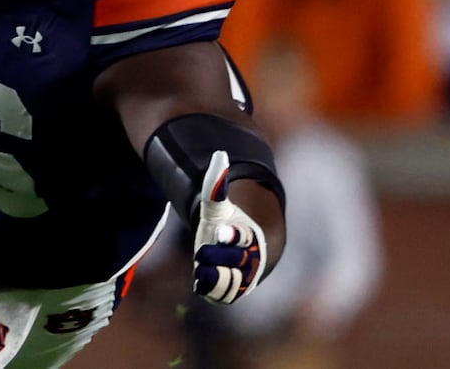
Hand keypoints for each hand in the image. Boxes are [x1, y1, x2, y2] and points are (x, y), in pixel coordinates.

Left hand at [192, 150, 268, 304]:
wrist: (231, 253)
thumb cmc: (225, 226)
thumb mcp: (218, 207)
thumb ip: (216, 186)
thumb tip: (220, 154)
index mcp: (248, 237)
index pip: (243, 237)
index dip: (232, 235)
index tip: (220, 232)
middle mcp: (249, 260)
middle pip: (236, 261)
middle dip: (218, 256)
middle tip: (202, 250)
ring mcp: (241, 277)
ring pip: (230, 282)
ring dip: (214, 275)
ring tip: (202, 266)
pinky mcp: (230, 292)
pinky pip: (222, 296)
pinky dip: (210, 289)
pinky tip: (200, 279)